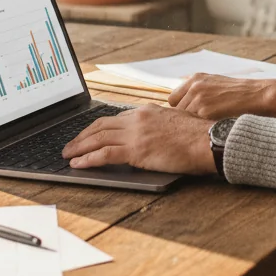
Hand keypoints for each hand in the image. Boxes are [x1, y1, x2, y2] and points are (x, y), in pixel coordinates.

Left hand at [61, 105, 215, 174]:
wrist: (207, 140)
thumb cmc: (198, 135)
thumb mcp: (175, 122)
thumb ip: (158, 125)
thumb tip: (151, 135)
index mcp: (146, 111)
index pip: (114, 118)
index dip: (96, 127)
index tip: (88, 135)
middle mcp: (138, 118)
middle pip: (101, 125)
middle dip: (82, 136)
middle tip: (70, 145)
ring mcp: (136, 133)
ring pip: (98, 138)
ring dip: (79, 148)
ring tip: (68, 155)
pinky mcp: (136, 150)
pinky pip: (104, 154)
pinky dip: (88, 159)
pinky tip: (79, 164)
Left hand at [168, 73, 272, 118]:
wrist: (257, 95)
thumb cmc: (239, 93)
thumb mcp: (215, 84)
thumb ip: (198, 90)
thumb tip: (182, 106)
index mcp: (195, 79)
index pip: (172, 100)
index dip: (181, 109)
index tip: (190, 116)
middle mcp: (194, 86)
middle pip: (176, 111)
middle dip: (186, 118)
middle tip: (199, 124)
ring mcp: (198, 98)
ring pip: (184, 120)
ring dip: (193, 125)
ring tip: (207, 126)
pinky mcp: (204, 111)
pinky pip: (193, 125)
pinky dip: (200, 129)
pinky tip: (210, 128)